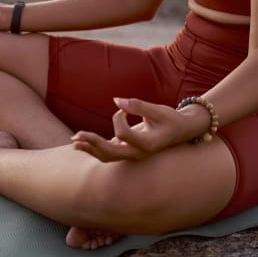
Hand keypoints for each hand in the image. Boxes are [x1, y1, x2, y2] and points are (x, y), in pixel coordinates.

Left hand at [70, 97, 208, 161]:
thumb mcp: (158, 110)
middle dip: (93, 144)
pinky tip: (82, 143)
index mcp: (148, 144)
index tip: (123, 108)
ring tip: (74, 142)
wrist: (183, 130)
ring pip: (108, 156)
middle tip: (76, 136)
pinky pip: (110, 153)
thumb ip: (137, 105)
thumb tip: (115, 100)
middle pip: (111, 153)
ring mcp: (134, 154)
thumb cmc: (171, 118)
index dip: (118, 119)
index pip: (123, 134)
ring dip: (91, 149)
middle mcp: (139, 153)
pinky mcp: (130, 151)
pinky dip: (95, 148)